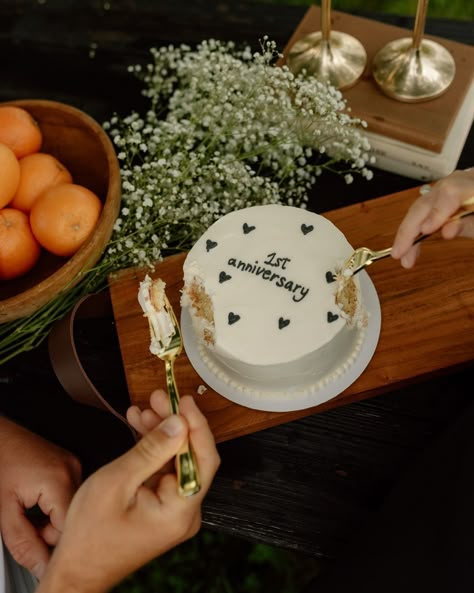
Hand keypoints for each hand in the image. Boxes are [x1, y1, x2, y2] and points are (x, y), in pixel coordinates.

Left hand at [0, 418, 80, 578]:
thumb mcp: (3, 511)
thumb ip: (24, 543)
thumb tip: (43, 568)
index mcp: (60, 480)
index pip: (70, 528)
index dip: (52, 545)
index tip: (39, 552)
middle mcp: (74, 470)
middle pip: (75, 519)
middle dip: (51, 532)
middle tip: (28, 527)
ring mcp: (74, 465)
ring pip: (73, 509)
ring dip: (53, 520)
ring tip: (29, 512)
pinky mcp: (71, 464)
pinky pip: (70, 495)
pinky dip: (54, 506)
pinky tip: (37, 502)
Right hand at [37, 395, 219, 592]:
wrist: (76, 568)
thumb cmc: (90, 536)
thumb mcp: (117, 482)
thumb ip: (151, 451)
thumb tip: (179, 424)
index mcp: (180, 510)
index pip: (204, 460)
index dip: (197, 426)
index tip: (186, 402)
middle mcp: (183, 511)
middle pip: (190, 455)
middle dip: (174, 423)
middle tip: (159, 398)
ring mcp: (173, 508)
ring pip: (175, 458)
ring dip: (160, 432)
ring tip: (144, 409)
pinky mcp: (161, 504)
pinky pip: (163, 469)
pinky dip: (152, 448)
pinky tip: (139, 427)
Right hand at [391, 168, 473, 267]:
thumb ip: (470, 224)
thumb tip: (446, 230)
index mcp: (473, 187)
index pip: (452, 193)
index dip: (437, 211)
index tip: (427, 230)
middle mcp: (460, 182)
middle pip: (427, 201)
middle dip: (410, 228)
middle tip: (401, 252)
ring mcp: (450, 188)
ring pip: (421, 208)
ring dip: (408, 233)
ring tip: (404, 256)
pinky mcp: (445, 199)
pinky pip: (425, 212)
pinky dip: (416, 231)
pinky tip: (411, 247)